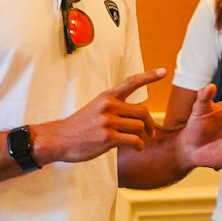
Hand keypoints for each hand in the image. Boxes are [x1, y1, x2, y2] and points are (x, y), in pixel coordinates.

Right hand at [32, 70, 164, 164]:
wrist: (58, 139)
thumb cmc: (78, 127)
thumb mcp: (94, 109)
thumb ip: (113, 108)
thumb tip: (136, 115)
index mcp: (106, 97)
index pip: (131, 82)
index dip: (149, 76)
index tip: (163, 72)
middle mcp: (108, 106)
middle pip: (142, 111)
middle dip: (149, 123)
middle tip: (151, 132)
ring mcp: (108, 121)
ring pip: (139, 127)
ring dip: (143, 136)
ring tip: (138, 143)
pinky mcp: (108, 137)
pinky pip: (134, 140)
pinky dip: (139, 146)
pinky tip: (136, 148)